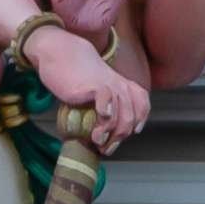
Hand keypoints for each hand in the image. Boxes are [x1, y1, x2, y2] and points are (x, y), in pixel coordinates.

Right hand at [21, 16, 152, 146]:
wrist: (62, 54)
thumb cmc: (77, 76)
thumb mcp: (95, 88)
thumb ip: (102, 105)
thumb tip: (99, 133)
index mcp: (123, 85)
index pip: (142, 104)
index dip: (139, 121)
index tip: (131, 133)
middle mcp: (120, 86)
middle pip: (130, 118)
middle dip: (119, 137)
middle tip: (106, 149)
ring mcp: (109, 86)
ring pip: (121, 116)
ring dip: (110, 134)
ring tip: (97, 142)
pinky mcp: (95, 87)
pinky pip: (108, 103)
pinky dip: (105, 117)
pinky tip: (98, 125)